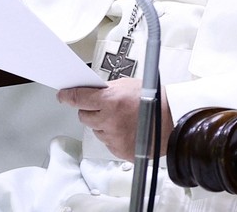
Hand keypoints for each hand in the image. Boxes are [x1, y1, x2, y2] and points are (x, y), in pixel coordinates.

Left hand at [58, 79, 173, 159]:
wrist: (173, 119)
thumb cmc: (155, 100)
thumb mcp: (128, 85)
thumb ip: (107, 89)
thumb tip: (90, 91)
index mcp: (110, 101)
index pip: (78, 98)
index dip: (67, 96)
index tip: (63, 95)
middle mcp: (109, 121)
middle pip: (84, 117)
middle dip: (90, 111)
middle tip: (103, 107)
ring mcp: (113, 138)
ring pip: (96, 131)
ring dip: (103, 124)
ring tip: (122, 118)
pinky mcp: (119, 150)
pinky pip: (107, 143)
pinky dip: (113, 136)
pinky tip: (127, 129)